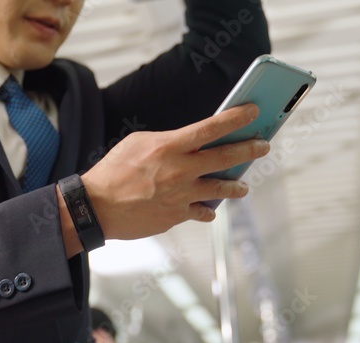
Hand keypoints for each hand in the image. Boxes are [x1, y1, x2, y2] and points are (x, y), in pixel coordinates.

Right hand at [81, 104, 268, 239]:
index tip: (253, 110)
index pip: (211, 128)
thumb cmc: (113, 171)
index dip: (235, 118)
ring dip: (236, 186)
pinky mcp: (176, 216)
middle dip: (249, 149)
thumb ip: (167, 142)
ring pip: (220, 189)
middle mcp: (180, 170)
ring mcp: (181, 195)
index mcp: (169, 147)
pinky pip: (201, 212)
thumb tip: (188, 144)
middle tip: (263, 145)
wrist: (96, 208)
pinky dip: (206, 209)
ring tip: (243, 186)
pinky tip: (209, 208)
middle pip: (225, 158)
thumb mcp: (137, 143)